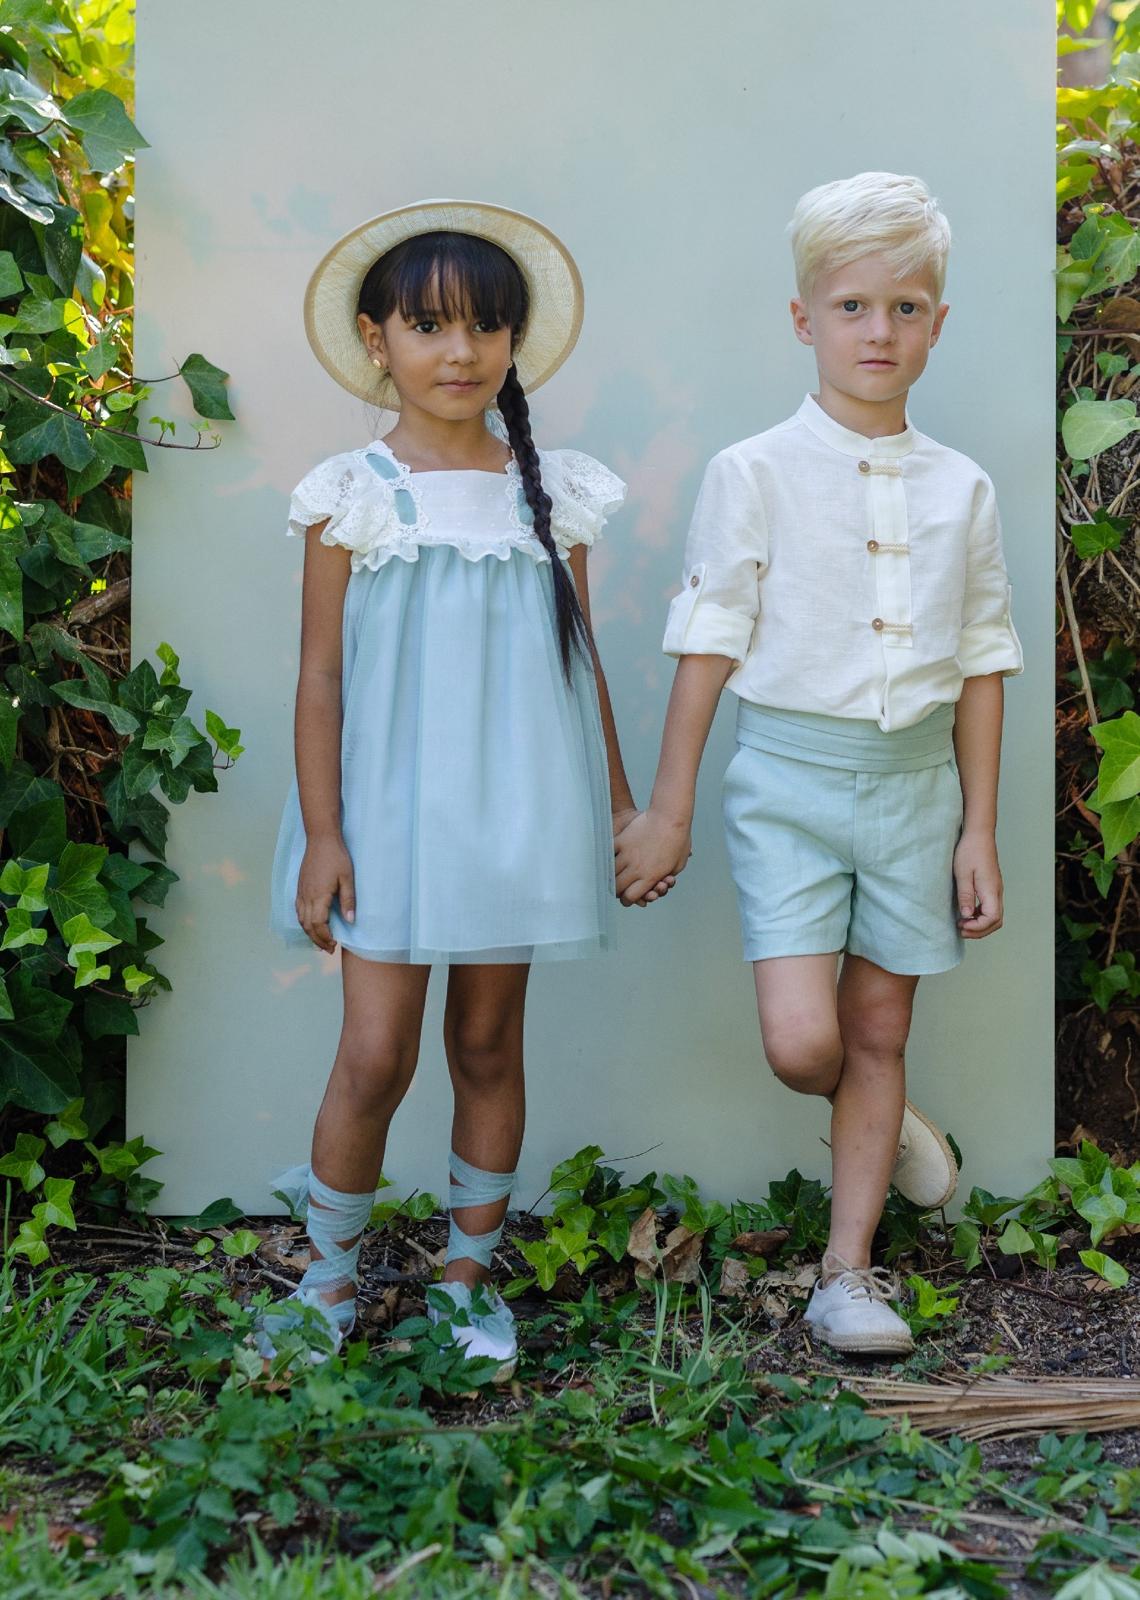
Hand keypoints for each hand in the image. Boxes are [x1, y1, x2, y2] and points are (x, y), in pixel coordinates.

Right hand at [296, 834, 355, 952]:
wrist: (321, 839)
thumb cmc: (337, 857)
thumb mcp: (348, 878)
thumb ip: (348, 900)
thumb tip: (351, 920)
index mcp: (319, 896)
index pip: (319, 924)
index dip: (326, 937)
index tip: (334, 945)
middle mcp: (306, 896)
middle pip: (308, 926)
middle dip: (317, 940)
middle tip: (328, 949)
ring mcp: (301, 892)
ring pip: (301, 919)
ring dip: (309, 933)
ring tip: (320, 941)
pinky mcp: (300, 888)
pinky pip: (298, 910)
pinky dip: (303, 922)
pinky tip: (311, 924)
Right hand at [614, 808, 690, 906]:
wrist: (671, 817)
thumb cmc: (679, 840)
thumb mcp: (678, 865)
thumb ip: (665, 876)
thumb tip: (659, 882)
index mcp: (651, 877)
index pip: (630, 896)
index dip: (628, 899)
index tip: (628, 897)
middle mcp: (636, 868)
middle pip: (617, 887)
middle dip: (617, 890)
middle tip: (618, 887)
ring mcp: (627, 854)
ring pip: (610, 872)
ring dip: (612, 874)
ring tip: (614, 873)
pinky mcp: (622, 840)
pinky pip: (609, 853)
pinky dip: (608, 857)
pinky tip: (610, 857)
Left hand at [954, 830, 1002, 938]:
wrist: (979, 835)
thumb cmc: (970, 851)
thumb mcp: (962, 873)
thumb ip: (965, 895)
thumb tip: (966, 916)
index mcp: (991, 890)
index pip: (992, 918)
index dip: (978, 927)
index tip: (961, 925)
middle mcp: (997, 892)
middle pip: (996, 921)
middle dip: (979, 931)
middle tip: (961, 930)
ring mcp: (996, 890)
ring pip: (995, 916)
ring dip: (980, 925)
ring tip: (962, 924)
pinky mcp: (992, 887)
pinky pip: (991, 908)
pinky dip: (981, 916)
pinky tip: (967, 914)